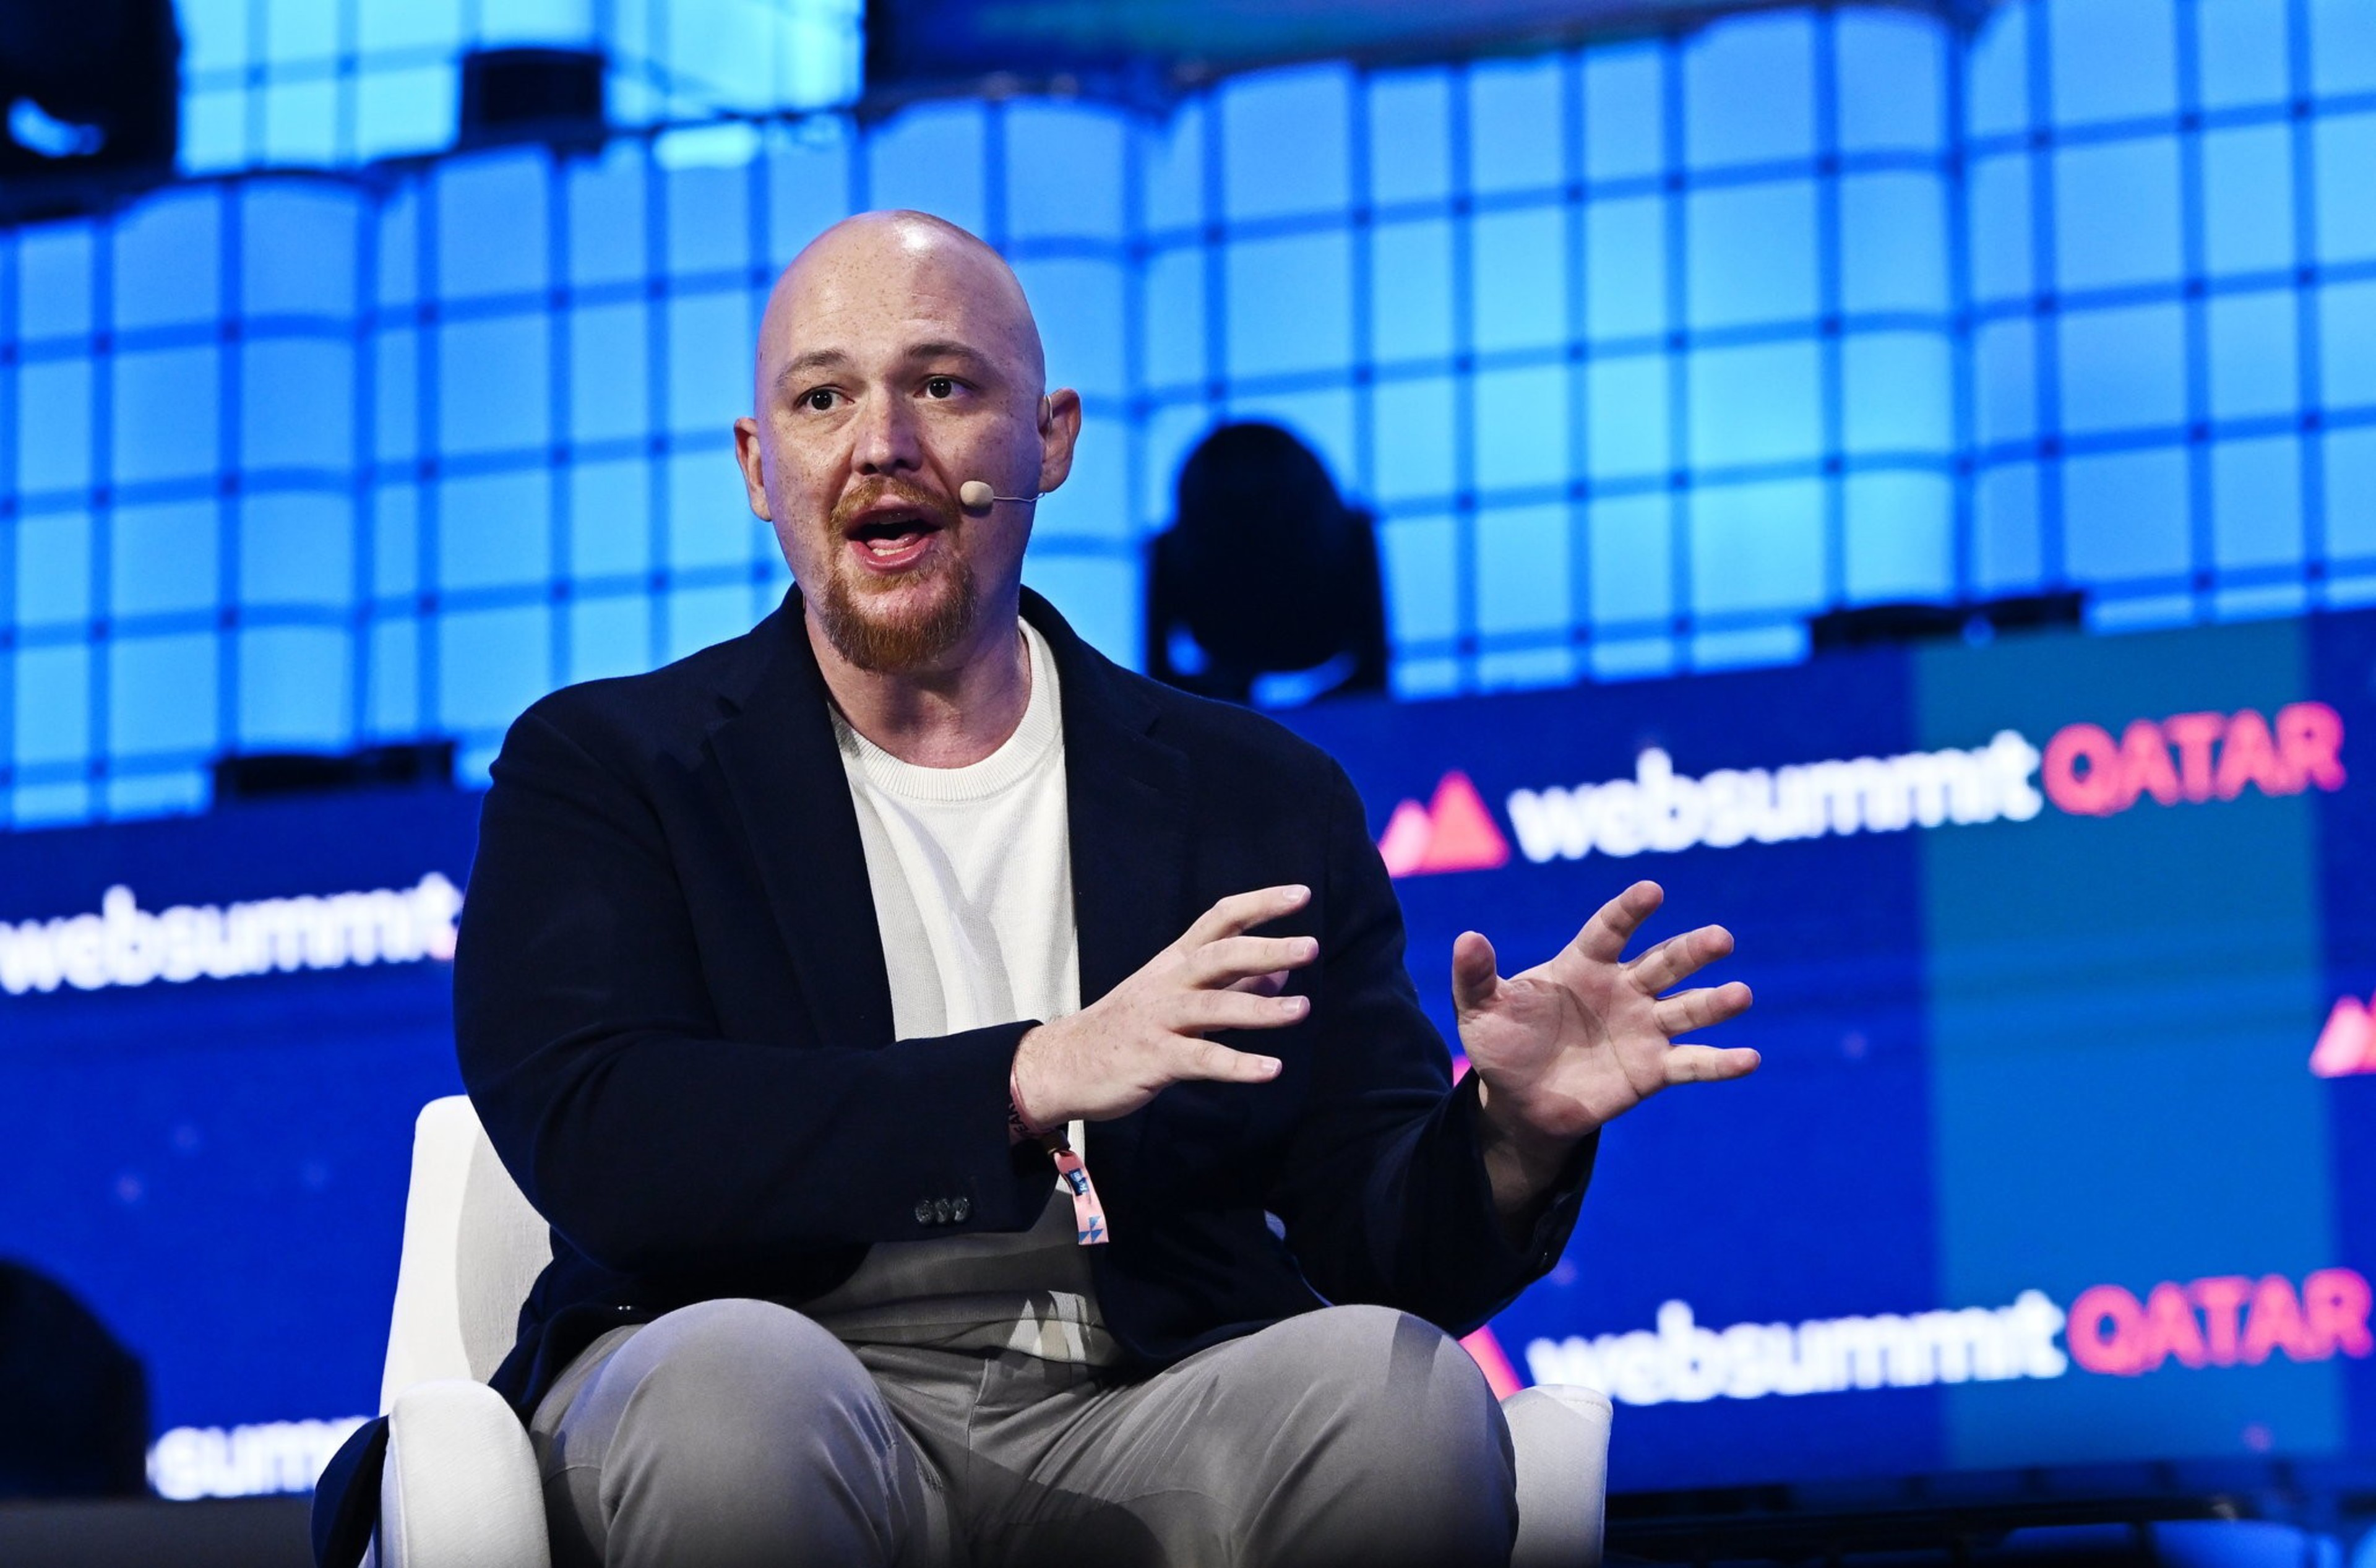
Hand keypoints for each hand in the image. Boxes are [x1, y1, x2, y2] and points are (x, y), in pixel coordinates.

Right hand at [1012, 885, 1318, 1126]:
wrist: (1064, 1063)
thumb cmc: (1130, 1028)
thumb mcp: (1179, 997)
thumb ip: (1232, 986)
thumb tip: (1283, 971)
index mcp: (1176, 961)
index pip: (1221, 920)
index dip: (1260, 905)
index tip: (1301, 895)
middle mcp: (1169, 983)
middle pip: (1219, 955)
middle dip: (1266, 949)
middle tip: (1310, 945)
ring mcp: (1159, 1019)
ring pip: (1213, 1007)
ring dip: (1260, 1008)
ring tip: (1302, 1009)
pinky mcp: (1154, 1059)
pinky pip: (1201, 1060)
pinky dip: (1237, 1065)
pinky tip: (1271, 1069)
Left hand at [1457, 881, 1755, 1192]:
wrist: (1520, 1100)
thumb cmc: (1503, 1043)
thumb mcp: (1479, 1009)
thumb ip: (1476, 975)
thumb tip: (1467, 938)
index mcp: (1584, 965)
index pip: (1610, 930)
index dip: (1629, 911)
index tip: (1652, 891)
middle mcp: (1624, 989)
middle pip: (1663, 963)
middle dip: (1692, 951)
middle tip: (1722, 938)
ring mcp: (1644, 1029)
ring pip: (1687, 1010)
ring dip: (1715, 1003)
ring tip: (1740, 994)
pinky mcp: (1655, 1070)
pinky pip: (1694, 1063)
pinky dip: (1722, 1063)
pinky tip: (1750, 1059)